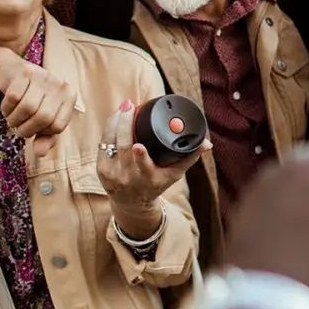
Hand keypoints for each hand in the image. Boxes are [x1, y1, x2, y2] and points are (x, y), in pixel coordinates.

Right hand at [0, 53, 76, 156]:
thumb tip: (40, 153)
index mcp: (69, 97)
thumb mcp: (43, 120)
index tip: (35, 128)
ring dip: (14, 120)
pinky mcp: (24, 72)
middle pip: (43, 117)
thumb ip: (45, 138)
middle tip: (19, 127)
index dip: (42, 132)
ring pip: (27, 108)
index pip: (58, 126)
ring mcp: (42, 77)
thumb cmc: (32, 99)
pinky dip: (6, 108)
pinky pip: (13, 98)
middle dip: (26, 129)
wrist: (13, 72)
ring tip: (12, 118)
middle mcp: (59, 85)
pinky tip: (7, 107)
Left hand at [96, 98, 204, 237]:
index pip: (143, 167)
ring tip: (125, 106)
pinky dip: (110, 127)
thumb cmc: (156, 183)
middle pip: (123, 147)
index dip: (140, 156)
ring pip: (111, 141)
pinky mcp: (101, 169)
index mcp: (148, 178)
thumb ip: (190, 156)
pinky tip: (116, 116)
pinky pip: (104, 142)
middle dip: (125, 124)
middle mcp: (128, 177)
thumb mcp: (175, 173)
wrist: (131, 203)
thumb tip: (207, 143)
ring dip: (117, 121)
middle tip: (130, 105)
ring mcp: (113, 173)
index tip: (138, 145)